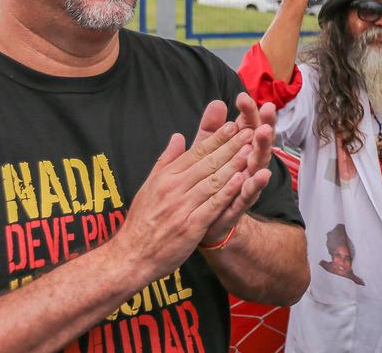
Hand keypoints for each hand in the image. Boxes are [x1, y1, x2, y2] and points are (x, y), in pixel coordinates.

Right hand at [111, 118, 255, 274]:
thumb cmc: (142, 221)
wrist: (131, 257)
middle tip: (250, 131)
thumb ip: (167, 160)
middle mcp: (173, 188)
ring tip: (251, 150)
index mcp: (165, 177)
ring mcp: (182, 207)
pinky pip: (212, 205)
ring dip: (234, 164)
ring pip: (213, 181)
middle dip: (231, 146)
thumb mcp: (149, 186)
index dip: (216, 139)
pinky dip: (227, 192)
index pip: (195, 153)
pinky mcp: (190, 226)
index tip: (233, 125)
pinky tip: (242, 180)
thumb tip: (178, 136)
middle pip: (207, 163)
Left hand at [195, 95, 278, 245]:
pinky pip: (251, 192)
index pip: (247, 126)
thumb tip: (216, 102)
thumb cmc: (211, 184)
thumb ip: (212, 130)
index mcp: (240, 150)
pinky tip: (261, 174)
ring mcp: (247, 183)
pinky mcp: (241, 203)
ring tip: (264, 133)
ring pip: (259, 162)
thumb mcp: (208, 153)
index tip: (243, 96)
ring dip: (263, 147)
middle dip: (263, 123)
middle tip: (267, 108)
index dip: (247, 111)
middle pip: (258, 140)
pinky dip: (255, 183)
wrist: (208, 223)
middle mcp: (248, 164)